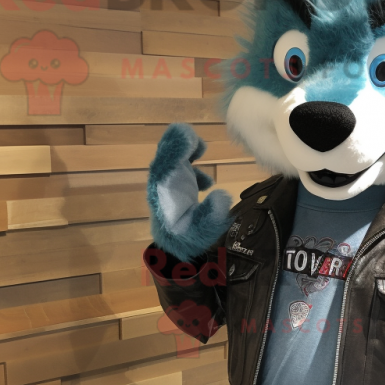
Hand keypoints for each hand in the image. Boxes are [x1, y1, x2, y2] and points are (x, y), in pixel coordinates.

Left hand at [147, 123, 232, 261]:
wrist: (176, 249)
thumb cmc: (189, 239)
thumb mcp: (203, 230)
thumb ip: (212, 213)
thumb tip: (222, 194)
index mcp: (166, 196)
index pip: (167, 167)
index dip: (177, 152)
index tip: (190, 139)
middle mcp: (162, 187)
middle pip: (164, 159)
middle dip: (176, 145)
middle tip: (191, 135)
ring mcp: (166, 185)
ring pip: (168, 161)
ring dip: (181, 150)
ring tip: (200, 147)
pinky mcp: (172, 186)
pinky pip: (176, 168)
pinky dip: (188, 162)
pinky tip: (205, 174)